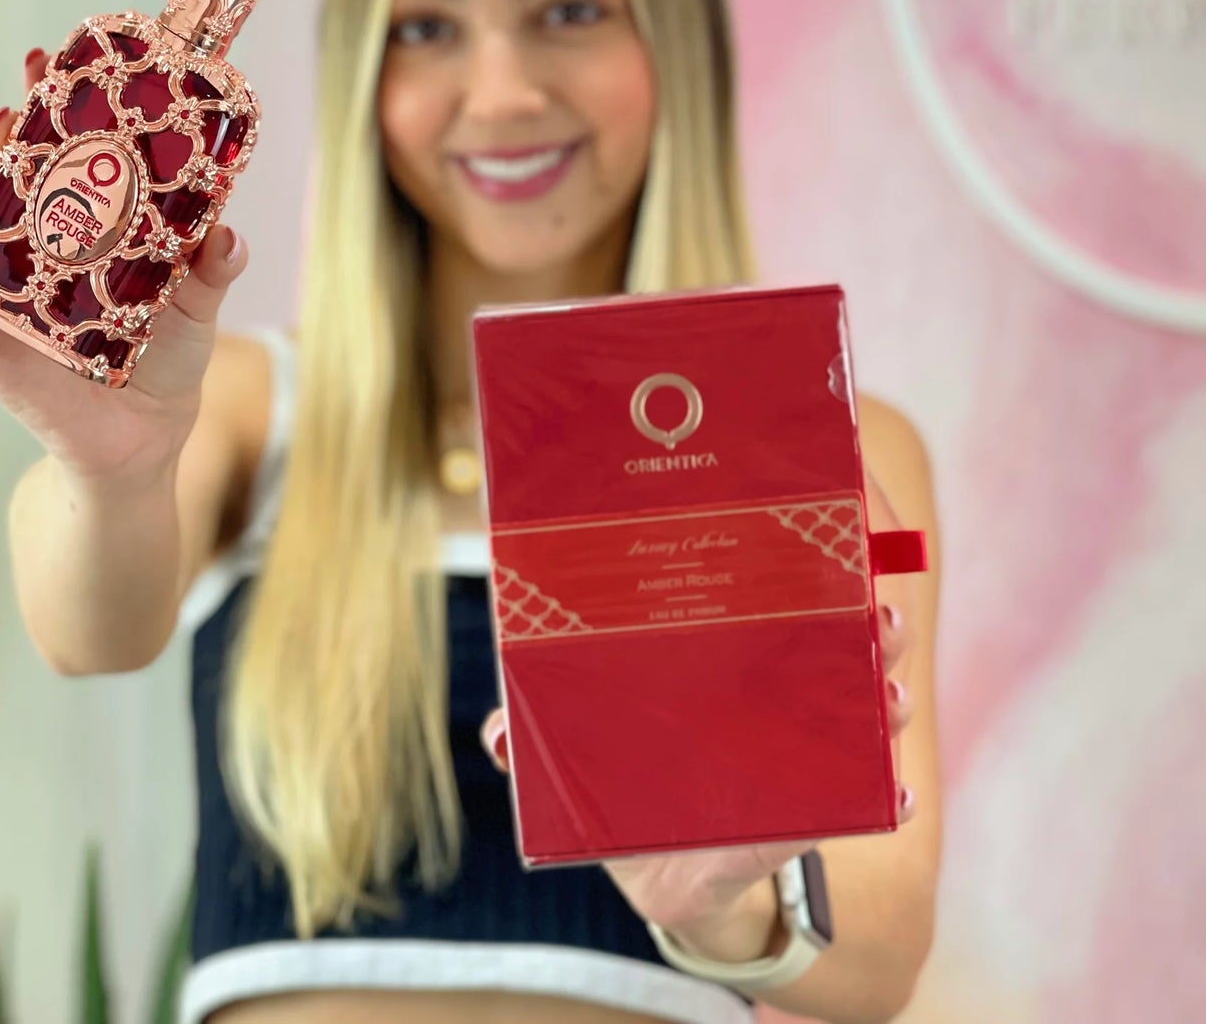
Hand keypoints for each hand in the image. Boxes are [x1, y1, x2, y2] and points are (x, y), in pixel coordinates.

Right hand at [0, 47, 249, 480]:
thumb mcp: (199, 302)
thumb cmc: (167, 345)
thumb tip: (226, 237)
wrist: (144, 429)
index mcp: (71, 198)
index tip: (43, 68)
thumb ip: (211, 267)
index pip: (41, 127)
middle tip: (5, 137)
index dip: (37, 90)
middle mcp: (16, 223)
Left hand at [478, 468, 917, 950]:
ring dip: (884, 684)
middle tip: (875, 606)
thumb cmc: (615, 776)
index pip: (771, 577)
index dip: (805, 546)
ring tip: (889, 689)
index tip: (832, 525)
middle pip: (835, 623)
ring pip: (860, 693)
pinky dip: (888, 786)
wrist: (658, 871)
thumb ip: (531, 731)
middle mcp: (773, 675)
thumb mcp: (569, 742)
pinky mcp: (818, 803)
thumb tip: (499, 732)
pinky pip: (866, 789)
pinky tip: (898, 787)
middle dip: (866, 608)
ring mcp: (803, 735)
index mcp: (720, 643)